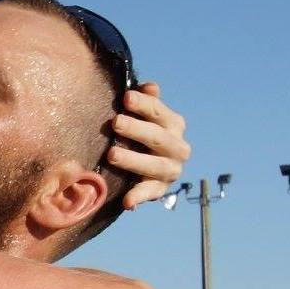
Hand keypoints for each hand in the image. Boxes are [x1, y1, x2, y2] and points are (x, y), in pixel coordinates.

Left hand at [108, 82, 191, 209]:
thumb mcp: (146, 117)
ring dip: (133, 160)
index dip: (143, 104)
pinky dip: (138, 197)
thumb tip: (150, 86)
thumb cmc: (143, 134)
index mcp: (174, 125)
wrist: (151, 168)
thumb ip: (148, 101)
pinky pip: (150, 194)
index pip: (159, 112)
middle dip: (136, 129)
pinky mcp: (160, 190)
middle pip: (157, 137)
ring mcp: (171, 170)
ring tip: (112, 154)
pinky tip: (126, 202)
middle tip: (115, 123)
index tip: (125, 98)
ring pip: (154, 165)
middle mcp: (178, 147)